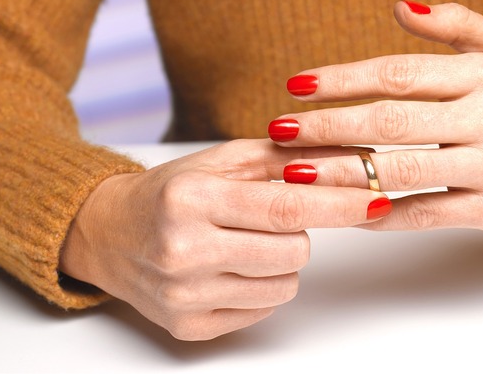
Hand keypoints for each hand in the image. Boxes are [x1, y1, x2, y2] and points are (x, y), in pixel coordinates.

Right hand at [60, 140, 389, 340]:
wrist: (106, 234)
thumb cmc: (167, 193)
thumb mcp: (217, 161)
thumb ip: (280, 157)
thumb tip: (345, 156)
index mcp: (190, 199)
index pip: (286, 207)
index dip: (339, 205)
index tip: (376, 201)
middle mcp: (183, 250)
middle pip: (294, 251)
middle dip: (299, 232)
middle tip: (267, 219)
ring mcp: (184, 294)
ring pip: (284, 285)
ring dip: (279, 262)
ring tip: (241, 243)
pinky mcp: (187, 326)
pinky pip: (260, 310)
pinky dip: (258, 287)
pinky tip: (227, 268)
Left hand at [270, 1, 482, 234]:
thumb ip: (455, 24)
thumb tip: (398, 7)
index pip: (397, 73)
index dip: (342, 80)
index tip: (297, 86)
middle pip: (390, 121)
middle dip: (327, 126)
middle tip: (279, 130)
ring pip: (402, 170)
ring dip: (340, 173)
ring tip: (294, 172)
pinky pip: (426, 212)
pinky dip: (381, 213)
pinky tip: (343, 210)